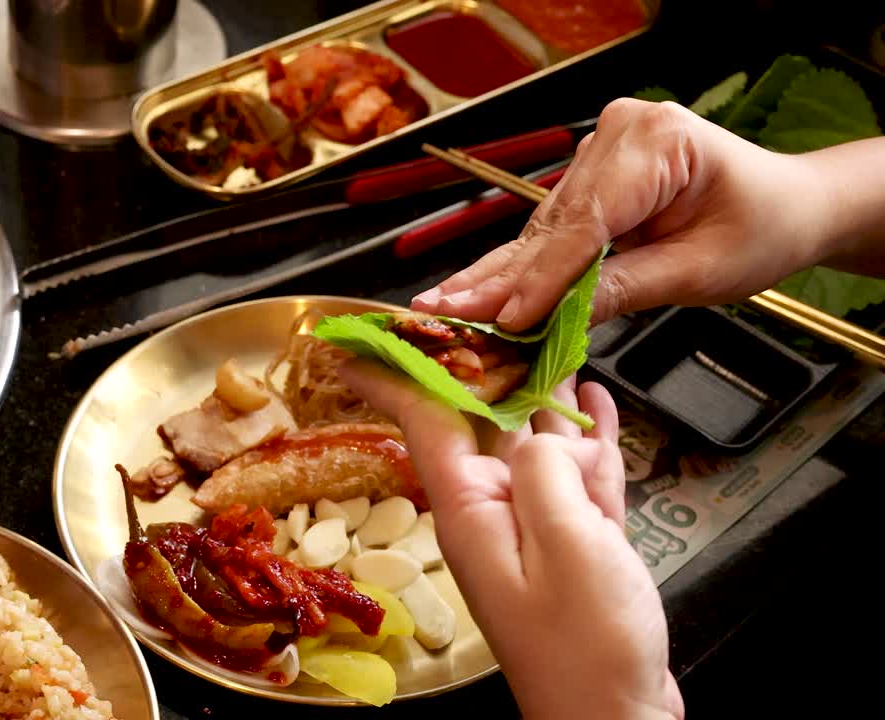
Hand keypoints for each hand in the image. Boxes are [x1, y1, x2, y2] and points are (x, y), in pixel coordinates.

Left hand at [340, 361, 682, 719]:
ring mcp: (536, 531)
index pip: (424, 420)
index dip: (393, 374)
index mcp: (472, 509)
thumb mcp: (567, 546)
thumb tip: (542, 432)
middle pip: (483, 421)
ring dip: (545, 393)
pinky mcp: (576, 548)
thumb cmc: (588, 651)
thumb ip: (546, 473)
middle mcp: (495, 513)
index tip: (356, 339)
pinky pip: (575, 478)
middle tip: (491, 313)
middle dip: (487, 366)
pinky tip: (592, 402)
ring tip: (554, 341)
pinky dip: (585, 438)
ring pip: (535, 442)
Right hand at [413, 98, 833, 330]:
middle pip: (552, 222)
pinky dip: (520, 266)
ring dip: (496, 275)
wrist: (788, 207)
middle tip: (441, 313)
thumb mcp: (699, 270)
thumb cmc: (760, 230)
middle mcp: (619, 133)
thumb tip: (552, 321)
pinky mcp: (590, 176)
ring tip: (444, 308)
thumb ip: (624, 288)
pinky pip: (551, 228)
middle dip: (499, 277)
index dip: (542, 278)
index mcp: (657, 141)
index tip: (503, 319)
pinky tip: (474, 290)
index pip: (587, 221)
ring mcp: (600, 151)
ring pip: (542, 227)